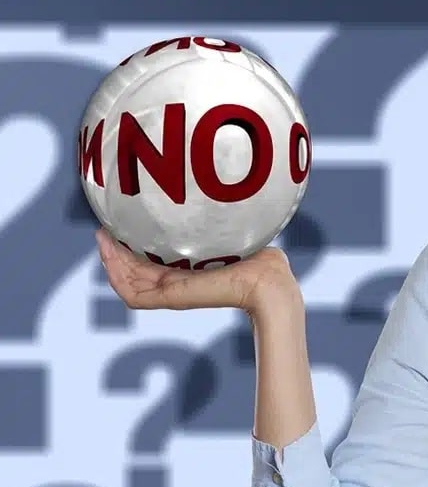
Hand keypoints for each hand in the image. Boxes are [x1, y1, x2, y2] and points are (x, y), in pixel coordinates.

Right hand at [95, 229, 298, 313]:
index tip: (121, 225)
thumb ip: (211, 218)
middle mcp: (178, 282)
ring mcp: (173, 292)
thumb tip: (208, 188)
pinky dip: (117, 277)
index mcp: (188, 269)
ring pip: (128, 283)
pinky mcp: (171, 299)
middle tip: (103, 229)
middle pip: (133, 272)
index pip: (150, 262)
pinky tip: (109, 253)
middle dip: (115, 251)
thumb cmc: (257, 254)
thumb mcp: (225, 230)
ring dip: (111, 261)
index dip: (132, 246)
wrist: (266, 279)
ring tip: (102, 237)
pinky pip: (132, 296)